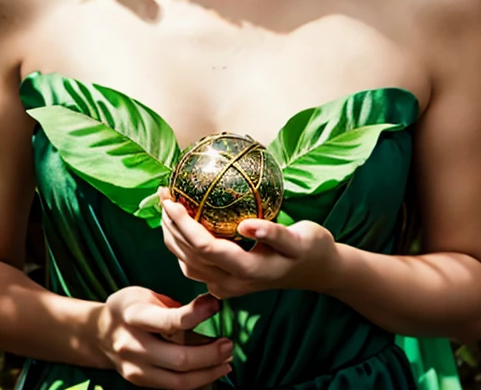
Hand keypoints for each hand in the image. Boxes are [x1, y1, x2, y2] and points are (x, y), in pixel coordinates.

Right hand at [96, 285, 233, 387]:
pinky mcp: (139, 382)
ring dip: (207, 373)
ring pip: (178, 380)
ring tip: (226, 362)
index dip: (197, 314)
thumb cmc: (128, 308)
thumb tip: (208, 307)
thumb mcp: (145, 295)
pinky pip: (172, 387)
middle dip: (209, 355)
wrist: (98, 334)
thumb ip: (171, 306)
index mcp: (133, 315)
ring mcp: (135, 368)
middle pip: (178, 358)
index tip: (215, 305)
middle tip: (229, 345)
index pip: (170, 321)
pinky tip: (211, 372)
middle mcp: (132, 345)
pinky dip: (196, 382)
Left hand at [158, 187, 339, 299]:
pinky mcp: (224, 284)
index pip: (204, 247)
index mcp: (247, 271)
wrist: (318, 272)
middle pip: (188, 256)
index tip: (171, 200)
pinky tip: (180, 223)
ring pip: (186, 264)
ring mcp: (226, 287)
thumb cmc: (311, 249)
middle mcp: (231, 284)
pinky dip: (181, 245)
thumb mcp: (301, 238)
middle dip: (170, 225)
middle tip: (162, 193)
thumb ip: (274, 233)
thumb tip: (246, 224)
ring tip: (165, 204)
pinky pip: (194, 266)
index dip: (184, 224)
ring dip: (171, 235)